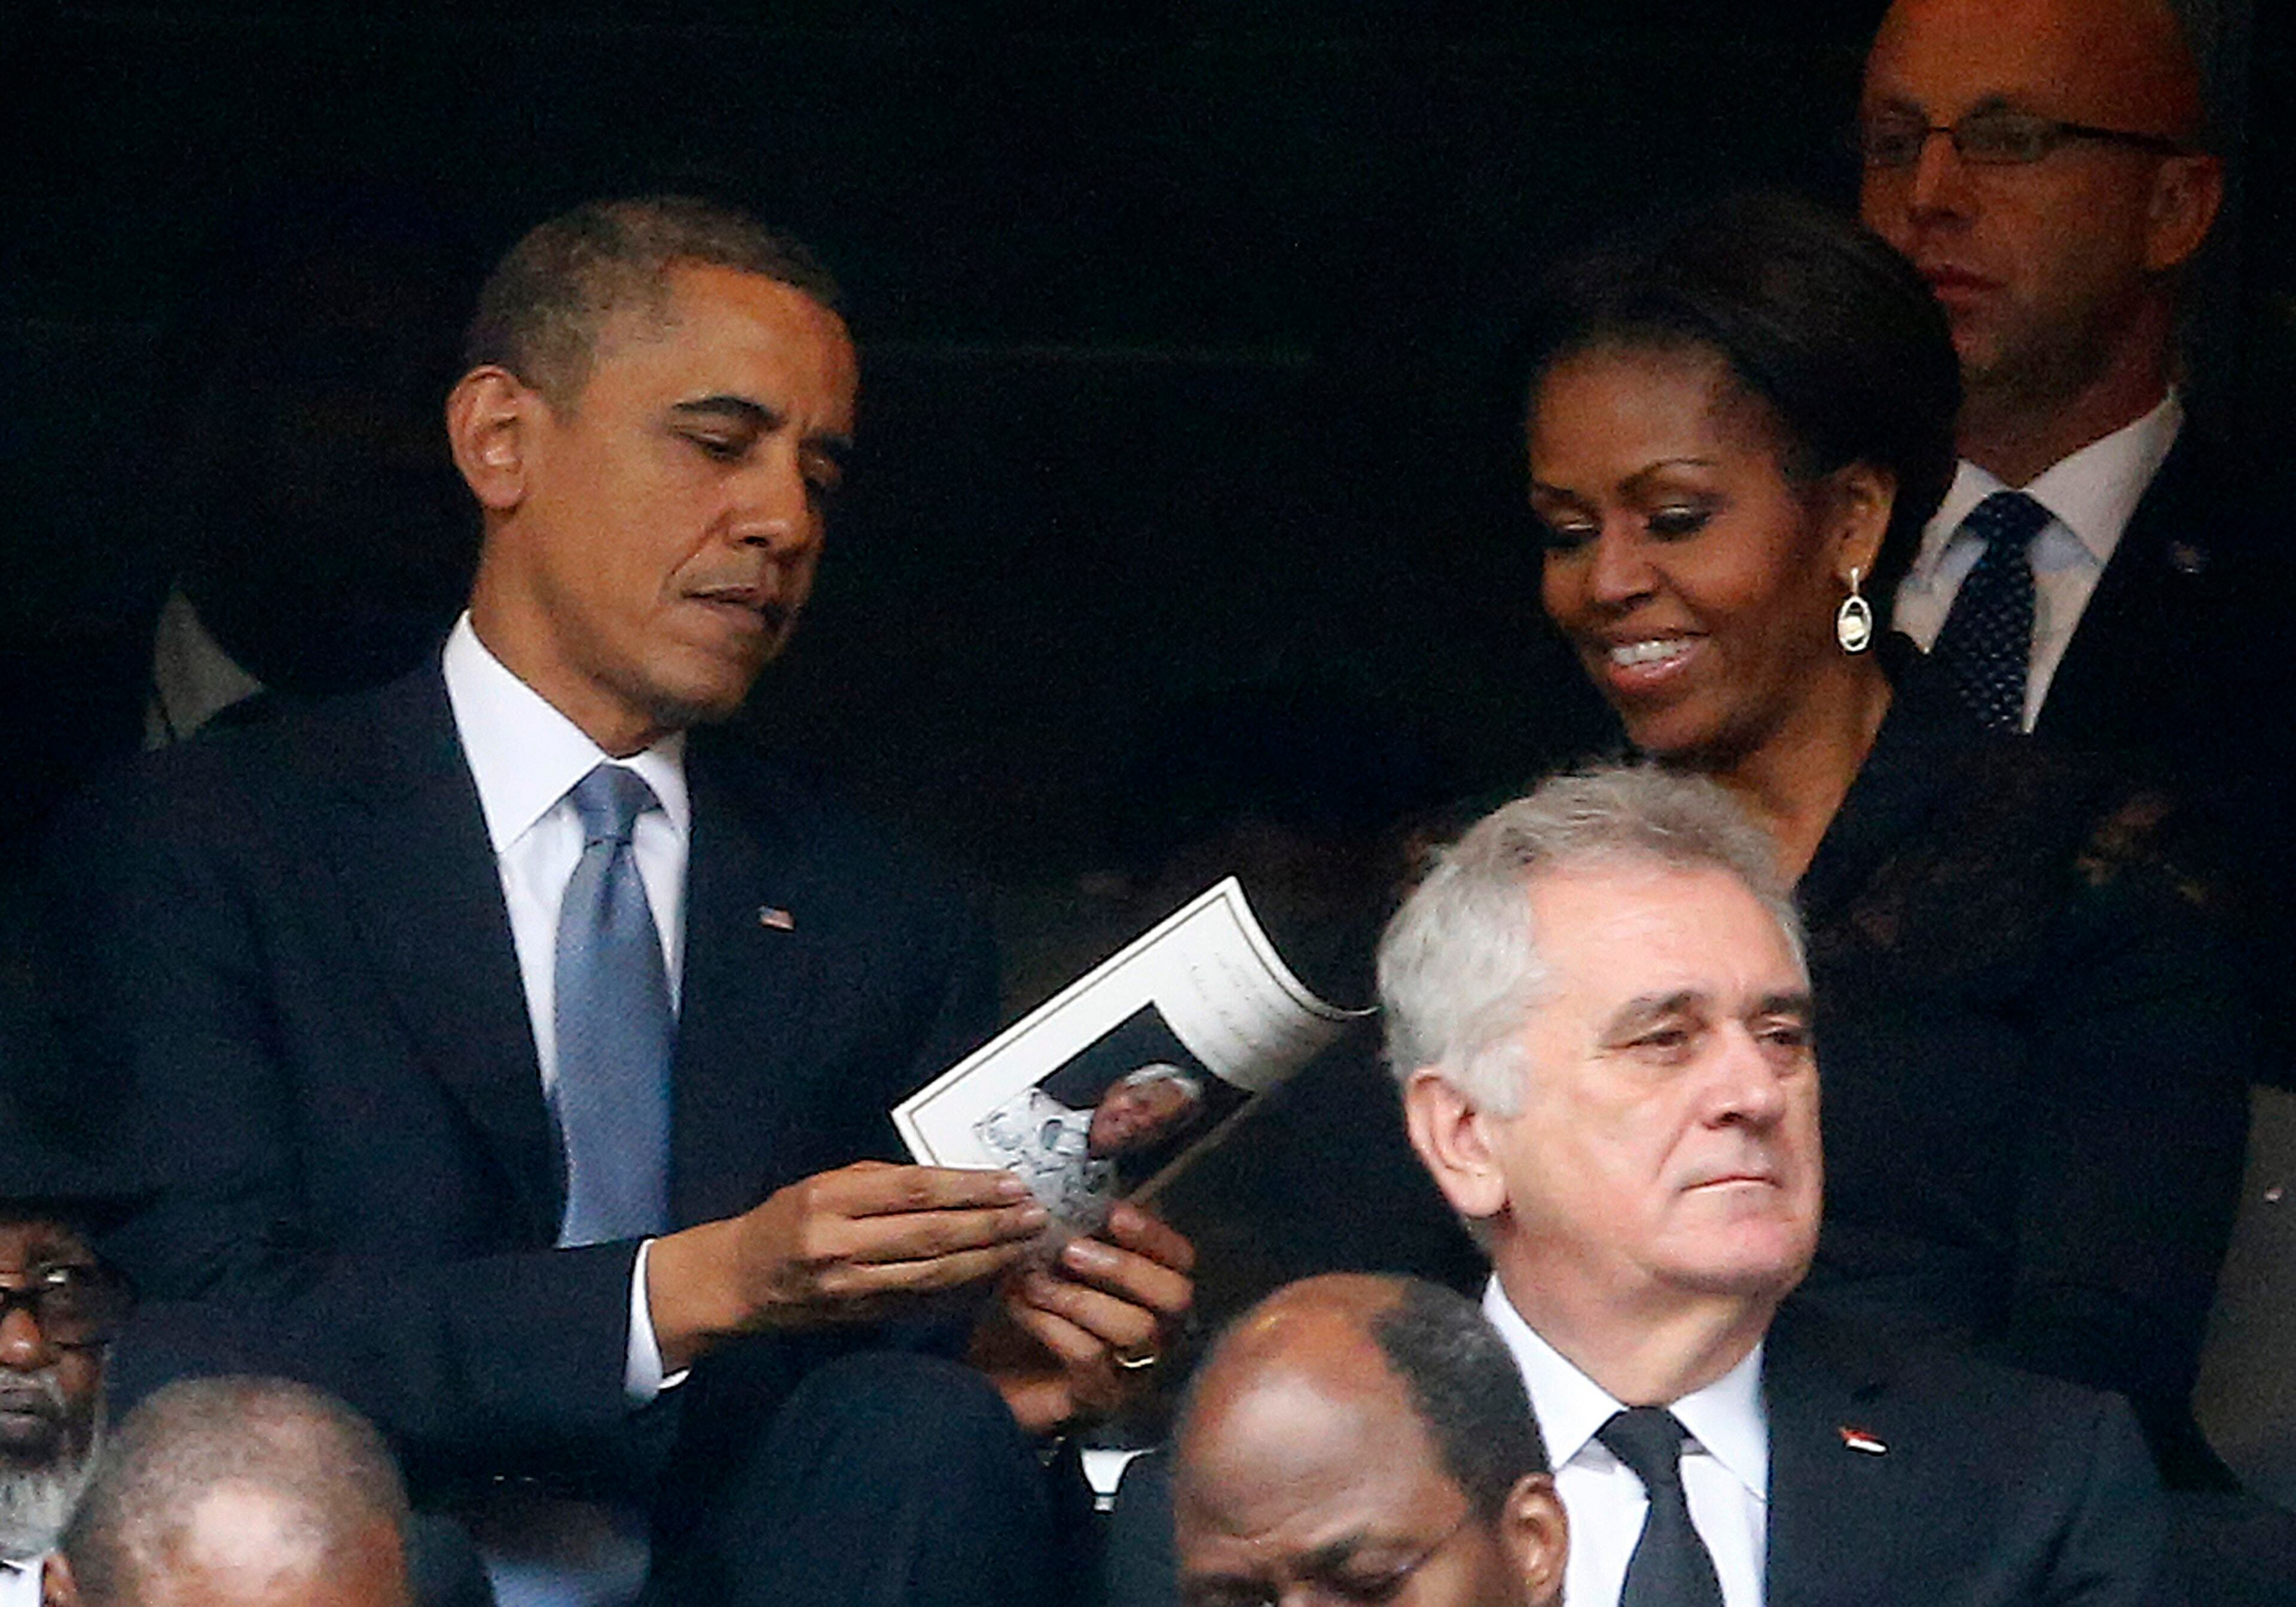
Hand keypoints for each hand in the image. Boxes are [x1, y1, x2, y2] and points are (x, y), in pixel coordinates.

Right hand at [649, 1161, 1047, 1367]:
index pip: (913, 1191)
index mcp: (830, 1200)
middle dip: (990, 1226)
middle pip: (931, 1235)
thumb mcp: (825, 1183)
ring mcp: (850, 1288)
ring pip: (932, 1274)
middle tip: (1034, 1217)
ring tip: (1024, 1245)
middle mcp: (839, 1245)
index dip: (968, 1188)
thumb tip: (954, 1183)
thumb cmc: (785, 1219)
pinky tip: (993, 1276)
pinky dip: (961, 1289)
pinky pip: (920, 1302)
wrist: (738, 1280)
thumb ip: (884, 1182)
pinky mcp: (859, 1316)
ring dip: (986, 1260)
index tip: (1010, 1185)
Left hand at [971, 1201, 1195, 1436]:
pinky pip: (1089, 1357)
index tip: (1112, 1213)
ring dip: (1079, 1295)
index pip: (1180, 1258)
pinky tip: (1020, 1306)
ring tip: (1033, 1279)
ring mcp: (1131, 1369)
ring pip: (1135, 1328)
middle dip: (1124, 1266)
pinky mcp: (1096, 1396)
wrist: (983, 1368)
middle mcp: (1155, 1330)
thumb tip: (1084, 1195)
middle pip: (1175, 1296)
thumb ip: (1080, 1231)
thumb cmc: (1027, 1305)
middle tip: (1071, 1250)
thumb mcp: (1055, 1258)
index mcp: (1151, 1290)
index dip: (1153, 1233)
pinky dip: (1051, 1323)